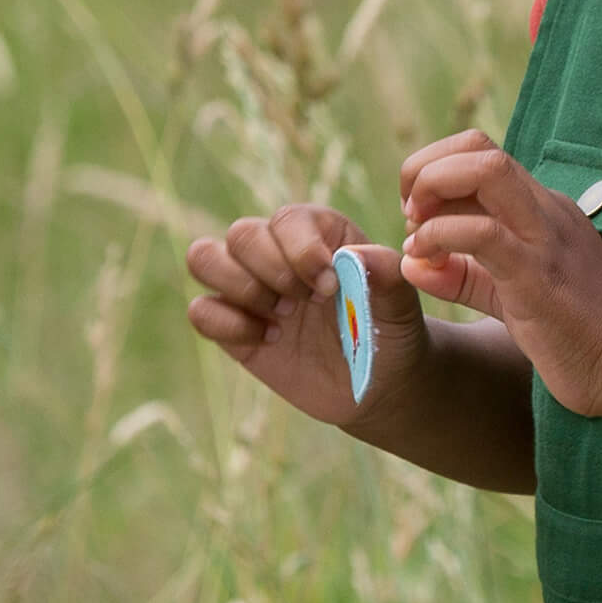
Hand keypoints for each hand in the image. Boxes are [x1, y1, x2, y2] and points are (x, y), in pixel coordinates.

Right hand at [186, 205, 430, 432]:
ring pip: (204, 257)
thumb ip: (387, 274)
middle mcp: (278, 252)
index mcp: (319, 232)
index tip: (330, 287)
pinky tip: (269, 340)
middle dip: (271, 271)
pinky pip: (201, 310)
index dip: (301, 250)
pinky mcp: (233, 327)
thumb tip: (358, 256)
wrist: (378, 383)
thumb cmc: (390, 332)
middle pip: (242, 234)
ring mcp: (251, 288)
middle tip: (305, 304)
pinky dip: (227, 325)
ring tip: (282, 317)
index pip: (288, 219)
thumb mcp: (400, 303)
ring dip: (240, 288)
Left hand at [398, 130, 601, 418]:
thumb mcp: (510, 295)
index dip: (435, 170)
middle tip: (410, 216)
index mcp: (542, 209)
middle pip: (478, 147)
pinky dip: (440, 236)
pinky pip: (483, 232)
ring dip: (433, 189)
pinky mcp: (539, 275)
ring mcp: (545, 237)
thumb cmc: (579, 335)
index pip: (481, 153)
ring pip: (485, 169)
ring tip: (417, 231)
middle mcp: (545, 210)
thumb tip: (409, 260)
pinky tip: (426, 260)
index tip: (417, 216)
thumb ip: (462, 276)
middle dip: (425, 170)